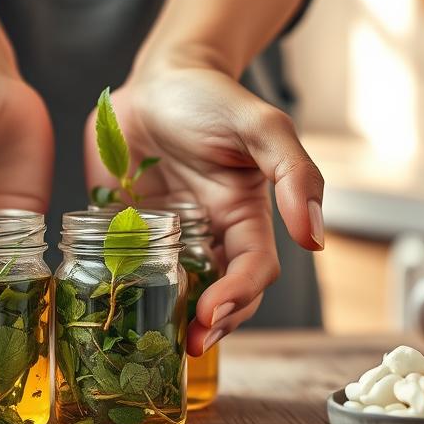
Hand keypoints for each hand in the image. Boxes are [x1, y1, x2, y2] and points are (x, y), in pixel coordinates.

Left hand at [84, 51, 323, 354]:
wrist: (156, 80)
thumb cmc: (211, 98)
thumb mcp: (260, 126)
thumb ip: (294, 173)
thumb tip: (315, 238)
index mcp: (243, 218)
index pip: (252, 272)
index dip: (238, 297)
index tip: (212, 312)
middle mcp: (206, 236)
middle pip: (218, 296)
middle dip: (210, 324)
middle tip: (188, 343)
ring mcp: (164, 237)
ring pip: (172, 293)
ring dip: (168, 319)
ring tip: (153, 340)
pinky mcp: (123, 231)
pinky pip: (123, 269)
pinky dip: (120, 291)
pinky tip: (108, 305)